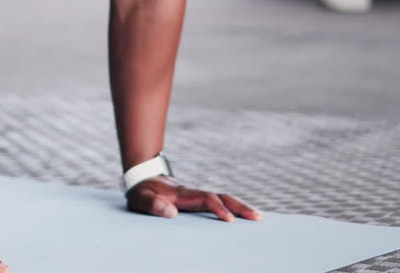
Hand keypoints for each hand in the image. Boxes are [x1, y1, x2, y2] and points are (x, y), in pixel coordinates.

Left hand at [125, 176, 261, 221]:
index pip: (206, 199)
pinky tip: (243, 216)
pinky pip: (219, 202)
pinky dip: (233, 207)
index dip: (218, 208)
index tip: (230, 221)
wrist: (142, 179)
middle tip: (258, 218)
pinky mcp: (198, 200)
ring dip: (240, 206)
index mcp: (182, 193)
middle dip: (240, 206)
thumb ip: (153, 205)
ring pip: (223, 198)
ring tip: (258, 218)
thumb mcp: (141, 199)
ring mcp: (198, 195)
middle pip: (222, 196)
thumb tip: (172, 213)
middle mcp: (194, 192)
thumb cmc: (142, 193)